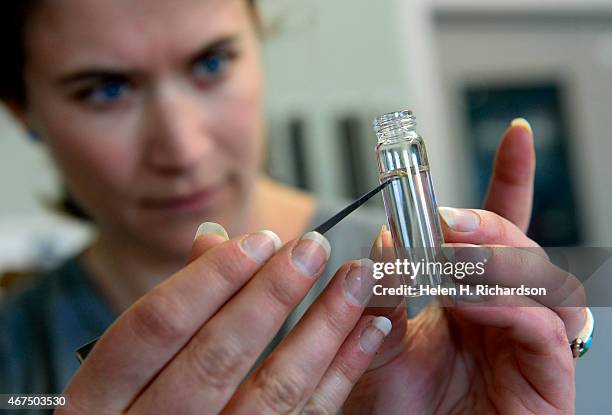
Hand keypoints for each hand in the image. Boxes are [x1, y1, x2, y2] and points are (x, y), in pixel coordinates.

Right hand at [59, 226, 389, 413]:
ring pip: (270, 391)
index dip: (212, 277)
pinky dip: (341, 373)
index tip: (262, 240)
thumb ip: (171, 307)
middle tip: (315, 247)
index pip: (156, 325)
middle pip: (216, 355)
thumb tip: (213, 238)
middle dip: (273, 294)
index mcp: (99, 400)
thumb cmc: (134, 412)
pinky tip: (366, 333)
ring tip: (356, 281)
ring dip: (321, 329)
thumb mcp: (124, 372)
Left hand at [344, 119, 584, 413]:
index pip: (498, 230)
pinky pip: (541, 327)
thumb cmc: (394, 410)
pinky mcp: (549, 378)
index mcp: (470, 294)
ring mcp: (530, 341)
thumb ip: (382, 292)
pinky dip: (506, 304)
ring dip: (497, 259)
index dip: (512, 180)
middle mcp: (505, 310)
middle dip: (488, 224)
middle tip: (447, 220)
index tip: (514, 136)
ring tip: (454, 253)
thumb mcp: (375, 342)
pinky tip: (469, 296)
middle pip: (520, 247)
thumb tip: (388, 238)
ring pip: (541, 278)